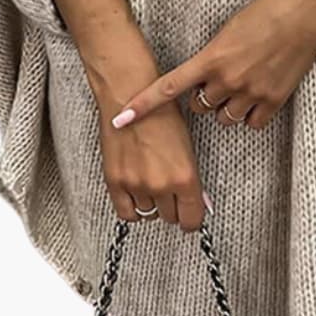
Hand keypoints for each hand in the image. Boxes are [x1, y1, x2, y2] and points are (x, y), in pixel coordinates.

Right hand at [83, 37, 207, 232]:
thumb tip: (200, 204)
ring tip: (153, 183)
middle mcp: (161, 185)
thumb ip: (192, 179)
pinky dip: (134, 208)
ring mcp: (137, 185)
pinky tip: (138, 194)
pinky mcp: (115, 182)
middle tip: (172, 192)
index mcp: (185, 176)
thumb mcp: (187, 145)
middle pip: (171, 218)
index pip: (192, 220)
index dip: (192, 219)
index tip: (190, 214)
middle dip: (173, 207)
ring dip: (153, 204)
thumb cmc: (162, 113)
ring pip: (149, 215)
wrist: (130, 94)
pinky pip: (127, 214)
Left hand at [111, 0, 315, 130]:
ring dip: (227, 108)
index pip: (169, 87)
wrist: (305, 14)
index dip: (142, 106)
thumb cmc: (267, 11)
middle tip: (216, 82)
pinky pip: (252, 124)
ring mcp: (252, 92)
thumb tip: (204, 73)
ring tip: (241, 86)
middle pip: (199, 107)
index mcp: (212, 58)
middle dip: (202, 98)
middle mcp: (228, 79)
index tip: (121, 120)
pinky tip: (258, 96)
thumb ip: (212, 55)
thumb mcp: (229, 28)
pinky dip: (251, 116)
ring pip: (225, 119)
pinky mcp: (274, 100)